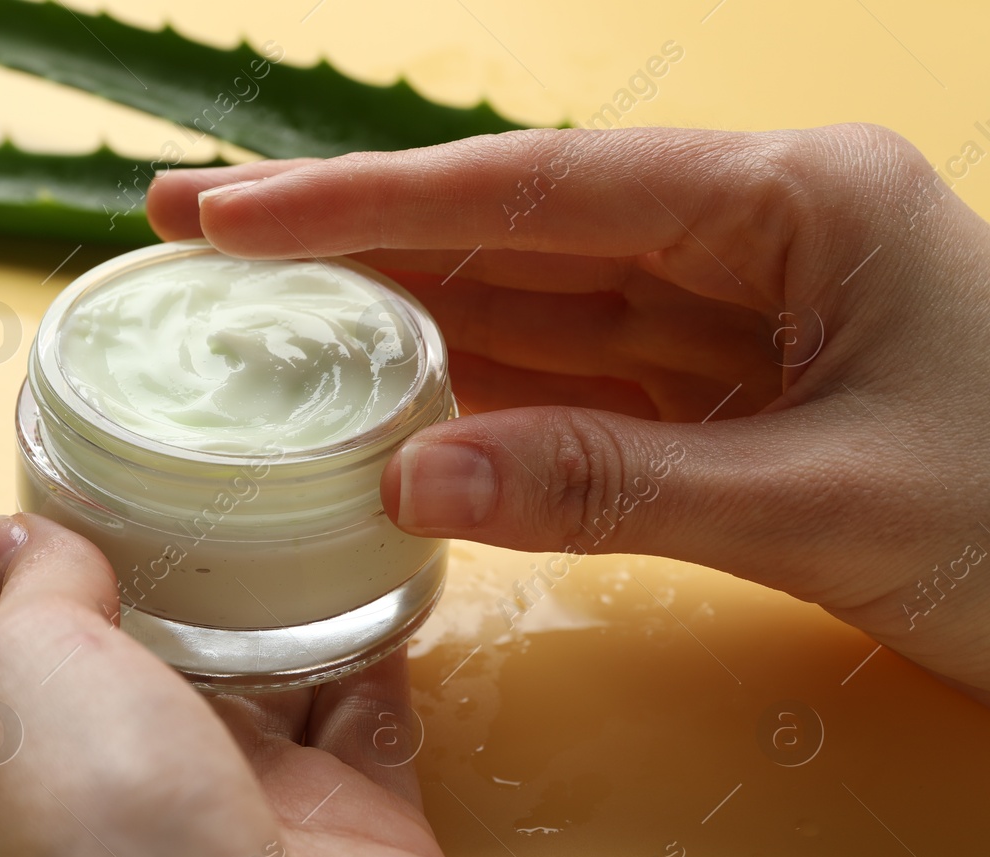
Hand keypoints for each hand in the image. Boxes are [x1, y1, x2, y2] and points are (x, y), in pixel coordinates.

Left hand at [0, 514, 493, 856]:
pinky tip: (383, 556)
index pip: (10, 635)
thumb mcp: (19, 677)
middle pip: (147, 647)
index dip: (43, 552)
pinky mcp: (354, 827)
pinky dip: (381, 634)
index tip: (87, 467)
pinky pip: (372, 706)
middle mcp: (116, 787)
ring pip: (265, 670)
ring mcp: (240, 807)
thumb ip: (33, 593)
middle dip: (178, 556)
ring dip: (285, 586)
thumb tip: (16, 538)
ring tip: (303, 480)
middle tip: (212, 450)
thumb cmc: (96, 856)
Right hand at [149, 125, 989, 699]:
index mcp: (793, 201)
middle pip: (512, 225)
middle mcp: (747, 233)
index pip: (539, 188)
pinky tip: (376, 402)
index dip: (370, 201)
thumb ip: (611, 484)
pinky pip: (566, 380)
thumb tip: (408, 476)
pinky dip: (469, 397)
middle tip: (194, 232)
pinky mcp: (717, 390)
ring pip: (526, 299)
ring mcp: (727, 311)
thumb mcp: (826, 504)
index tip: (233, 215)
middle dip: (351, 232)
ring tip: (252, 318)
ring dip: (393, 312)